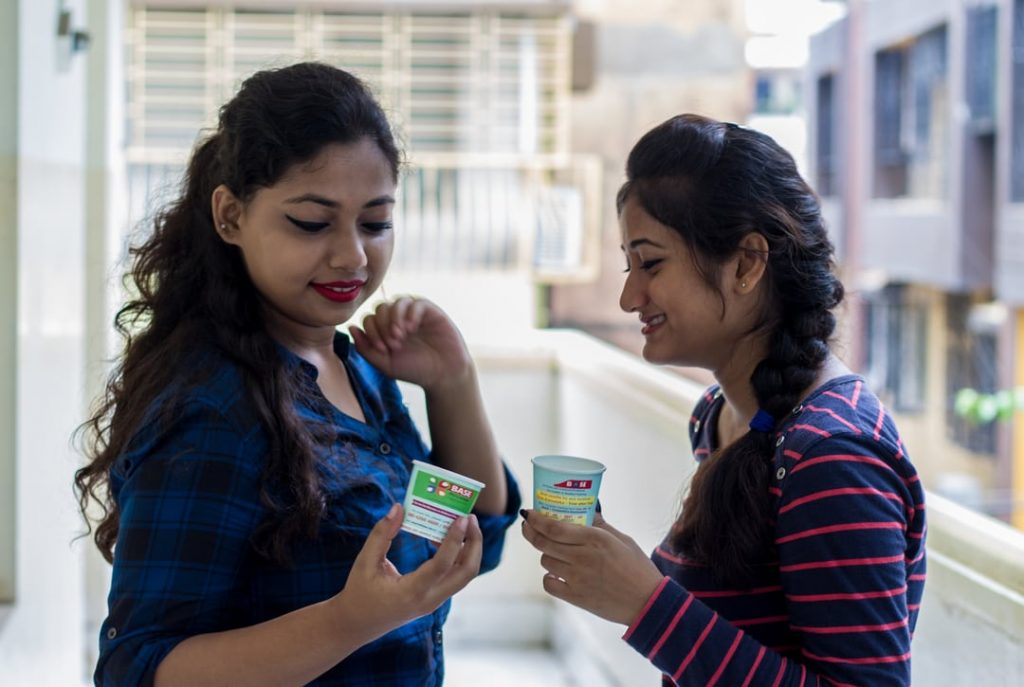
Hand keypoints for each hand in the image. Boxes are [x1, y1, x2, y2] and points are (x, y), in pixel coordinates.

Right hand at [331, 503, 482, 643]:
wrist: (357, 624)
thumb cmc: (359, 593)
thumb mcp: (365, 562)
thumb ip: (381, 534)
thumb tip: (398, 507)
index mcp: (411, 592)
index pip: (442, 565)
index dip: (455, 540)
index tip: (462, 518)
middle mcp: (429, 599)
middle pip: (466, 572)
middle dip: (475, 543)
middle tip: (470, 517)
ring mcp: (435, 601)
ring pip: (464, 575)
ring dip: (469, 549)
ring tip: (461, 523)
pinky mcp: (434, 598)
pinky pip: (455, 576)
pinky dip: (458, 556)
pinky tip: (444, 538)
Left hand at [350, 297, 471, 390]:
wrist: (444, 375)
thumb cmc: (415, 370)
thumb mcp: (385, 364)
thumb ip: (365, 348)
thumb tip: (350, 328)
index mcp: (386, 331)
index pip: (370, 319)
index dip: (372, 332)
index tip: (383, 350)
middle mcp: (399, 319)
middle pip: (380, 308)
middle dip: (383, 327)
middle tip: (393, 345)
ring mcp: (415, 314)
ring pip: (396, 302)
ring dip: (394, 318)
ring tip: (401, 336)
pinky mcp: (431, 311)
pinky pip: (416, 302)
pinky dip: (410, 314)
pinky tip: (412, 329)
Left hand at [520, 509, 664, 625]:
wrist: (647, 603)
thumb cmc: (638, 568)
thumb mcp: (622, 539)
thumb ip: (600, 525)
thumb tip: (586, 511)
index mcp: (595, 539)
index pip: (554, 527)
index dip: (536, 519)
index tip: (527, 513)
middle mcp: (582, 557)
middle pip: (543, 543)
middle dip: (531, 532)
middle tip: (528, 526)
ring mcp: (577, 578)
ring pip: (545, 561)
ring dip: (546, 554)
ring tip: (554, 552)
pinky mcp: (575, 597)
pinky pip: (549, 583)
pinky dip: (549, 577)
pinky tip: (557, 573)